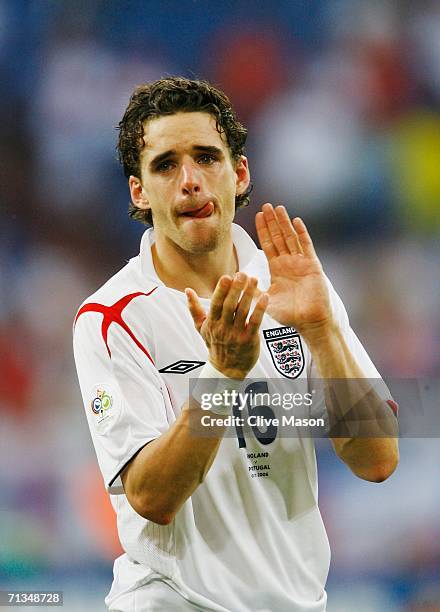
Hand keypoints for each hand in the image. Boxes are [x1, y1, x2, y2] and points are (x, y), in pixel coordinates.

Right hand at [185, 273, 267, 378]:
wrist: (226, 369)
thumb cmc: (214, 344)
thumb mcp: (201, 328)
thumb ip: (194, 309)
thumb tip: (187, 290)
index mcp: (211, 323)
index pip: (216, 304)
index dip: (221, 290)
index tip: (227, 276)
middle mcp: (223, 328)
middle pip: (230, 305)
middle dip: (236, 288)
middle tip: (242, 274)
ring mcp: (236, 334)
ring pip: (243, 311)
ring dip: (249, 294)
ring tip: (254, 279)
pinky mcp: (249, 339)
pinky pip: (255, 322)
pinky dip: (260, 309)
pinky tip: (265, 297)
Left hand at [255, 203, 333, 336]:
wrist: (310, 321)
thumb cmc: (289, 314)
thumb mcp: (266, 300)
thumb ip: (253, 290)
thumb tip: (236, 281)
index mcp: (277, 269)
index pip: (268, 245)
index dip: (263, 230)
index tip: (258, 215)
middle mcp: (289, 263)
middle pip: (279, 237)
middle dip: (272, 221)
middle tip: (266, 205)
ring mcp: (301, 263)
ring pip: (291, 237)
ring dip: (284, 222)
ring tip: (278, 208)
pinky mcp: (313, 265)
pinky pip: (307, 246)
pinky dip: (302, 233)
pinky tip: (296, 221)